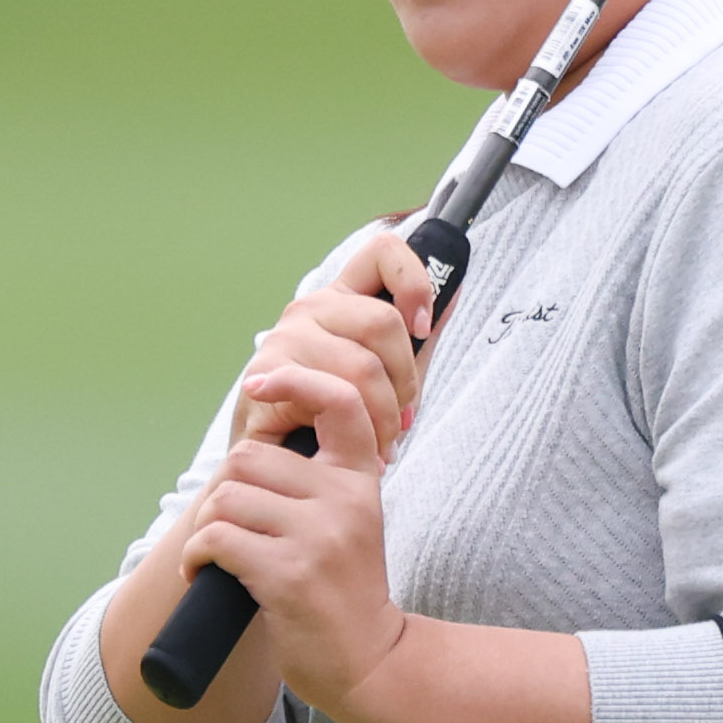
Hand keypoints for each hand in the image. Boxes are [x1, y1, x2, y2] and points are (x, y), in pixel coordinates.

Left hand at [181, 357, 407, 716]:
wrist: (369, 662)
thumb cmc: (345, 591)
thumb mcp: (350, 522)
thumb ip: (320, 481)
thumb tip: (259, 447)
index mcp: (360, 480)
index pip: (341, 402)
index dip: (296, 380)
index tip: (259, 383)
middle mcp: (343, 500)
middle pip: (251, 457)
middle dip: (225, 490)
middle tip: (226, 524)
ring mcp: (318, 536)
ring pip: (228, 497)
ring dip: (207, 527)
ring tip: (216, 554)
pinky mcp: (288, 573)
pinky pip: (217, 539)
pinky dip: (198, 556)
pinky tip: (205, 573)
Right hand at [233, 226, 442, 463]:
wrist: (280, 471)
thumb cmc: (334, 420)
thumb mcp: (389, 376)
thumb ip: (418, 337)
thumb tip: (454, 286)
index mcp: (343, 299)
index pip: (382, 252)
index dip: (414, 282)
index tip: (423, 328)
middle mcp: (311, 308)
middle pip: (383, 321)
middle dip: (404, 381)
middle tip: (399, 420)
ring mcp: (285, 336)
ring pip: (363, 366)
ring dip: (382, 418)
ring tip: (379, 445)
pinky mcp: (268, 372)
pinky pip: (333, 394)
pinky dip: (354, 430)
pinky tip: (351, 447)